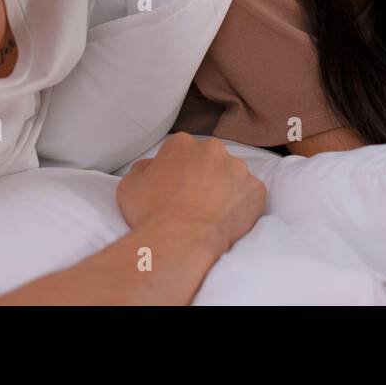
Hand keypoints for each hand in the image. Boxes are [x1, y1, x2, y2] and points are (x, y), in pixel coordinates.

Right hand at [116, 133, 265, 252]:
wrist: (179, 240)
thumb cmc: (151, 214)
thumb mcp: (130, 184)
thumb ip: (144, 167)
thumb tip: (153, 166)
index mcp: (182, 143)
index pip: (183, 151)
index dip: (179, 171)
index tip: (177, 188)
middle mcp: (212, 149)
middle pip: (210, 159)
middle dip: (205, 176)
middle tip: (195, 201)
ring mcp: (237, 168)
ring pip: (233, 175)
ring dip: (225, 189)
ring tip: (212, 213)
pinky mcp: (255, 189)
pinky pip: (251, 194)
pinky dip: (243, 205)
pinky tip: (227, 219)